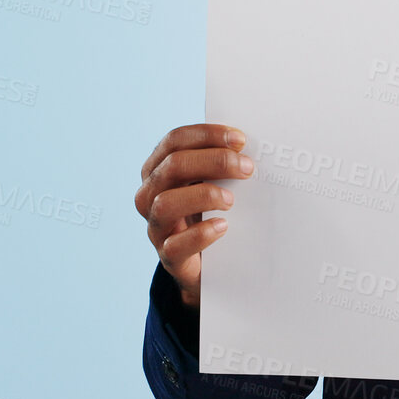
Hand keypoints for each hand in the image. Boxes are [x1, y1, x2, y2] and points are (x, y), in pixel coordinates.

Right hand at [136, 124, 253, 309]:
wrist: (205, 263)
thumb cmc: (208, 211)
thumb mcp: (209, 182)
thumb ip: (219, 164)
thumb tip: (248, 148)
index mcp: (158, 168)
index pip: (175, 140)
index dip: (208, 135)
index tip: (240, 139)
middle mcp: (150, 194)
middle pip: (173, 166)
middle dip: (214, 161)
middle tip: (247, 168)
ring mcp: (156, 226)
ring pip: (165, 203)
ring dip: (203, 195)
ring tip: (231, 200)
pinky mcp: (168, 257)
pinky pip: (175, 245)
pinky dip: (200, 234)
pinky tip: (223, 227)